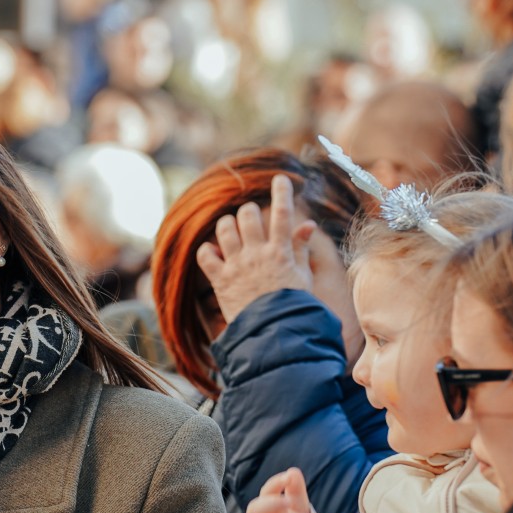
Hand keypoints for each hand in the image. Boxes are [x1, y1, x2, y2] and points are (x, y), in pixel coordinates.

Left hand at [196, 173, 315, 324]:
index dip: (281, 192)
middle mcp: (257, 254)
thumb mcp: (302, 276)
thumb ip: (300, 248)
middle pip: (248, 215)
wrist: (274, 333)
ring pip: (225, 229)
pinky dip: (207, 250)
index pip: (282, 213)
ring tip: (231, 231)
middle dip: (249, 211)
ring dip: (227, 225)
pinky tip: (214, 253)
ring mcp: (237, 265)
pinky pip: (205, 255)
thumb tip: (308, 225)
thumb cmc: (293, 307)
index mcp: (280, 252)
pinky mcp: (220, 280)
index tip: (280, 179)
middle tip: (251, 218)